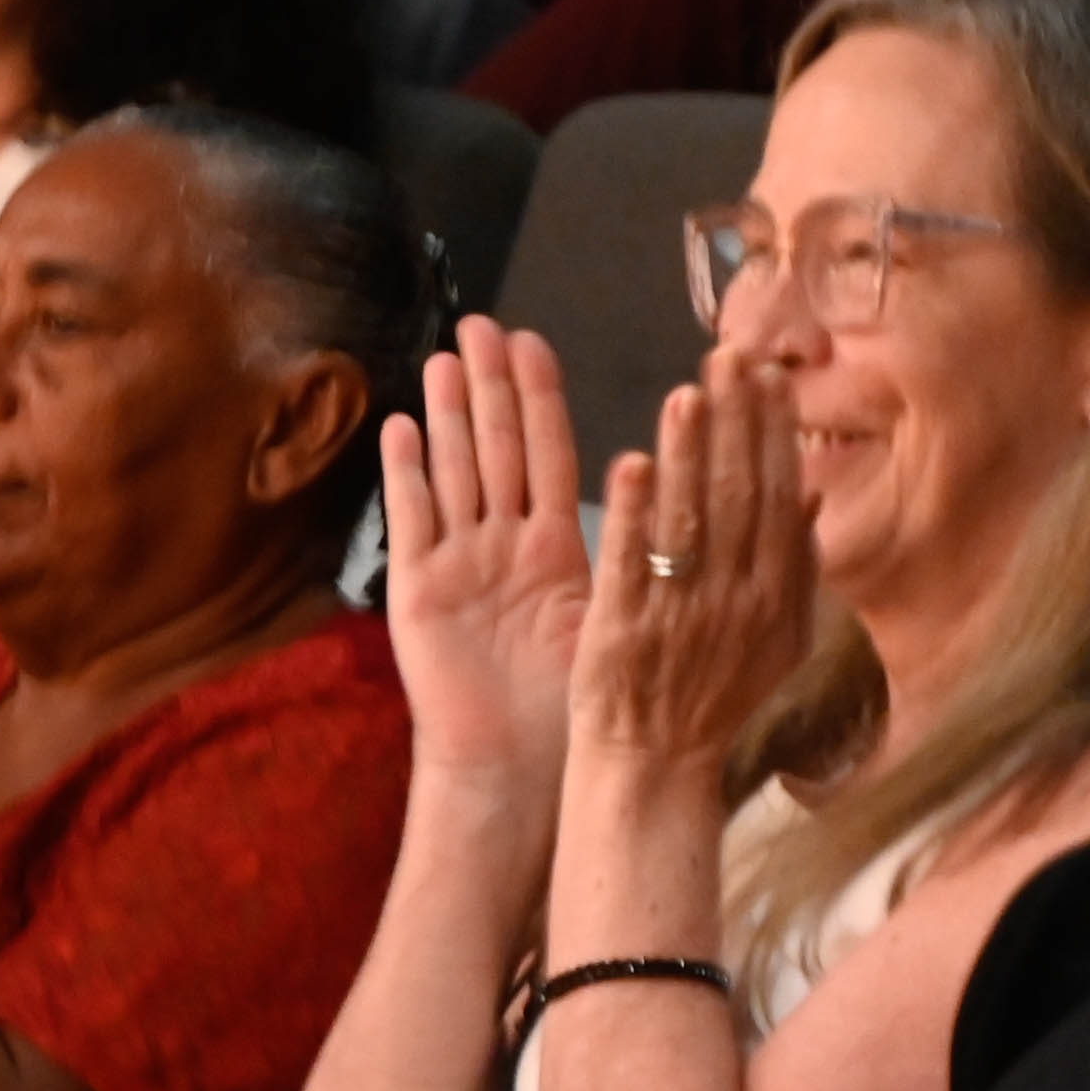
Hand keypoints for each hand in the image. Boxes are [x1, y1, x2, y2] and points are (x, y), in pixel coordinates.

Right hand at [380, 318, 591, 795]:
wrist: (514, 767)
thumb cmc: (567, 702)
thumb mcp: (611, 613)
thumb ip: (637, 554)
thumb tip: (689, 504)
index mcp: (553, 546)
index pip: (549, 453)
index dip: (541, 398)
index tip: (535, 341)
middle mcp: (502, 543)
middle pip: (496, 448)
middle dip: (489, 386)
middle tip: (481, 323)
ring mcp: (458, 562)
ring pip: (454, 471)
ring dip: (446, 414)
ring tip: (443, 356)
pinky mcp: (419, 590)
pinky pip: (413, 520)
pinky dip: (406, 473)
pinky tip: (400, 425)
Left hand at [569, 352, 817, 774]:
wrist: (655, 767)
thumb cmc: (715, 697)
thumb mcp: (780, 636)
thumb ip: (798, 565)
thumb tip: (811, 492)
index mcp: (776, 594)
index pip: (779, 496)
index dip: (774, 433)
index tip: (767, 377)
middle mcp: (736, 597)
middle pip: (740, 494)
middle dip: (736, 421)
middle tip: (728, 356)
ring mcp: (681, 612)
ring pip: (690, 519)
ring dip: (689, 453)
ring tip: (687, 392)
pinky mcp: (624, 628)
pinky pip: (633, 563)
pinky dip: (633, 514)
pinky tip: (633, 463)